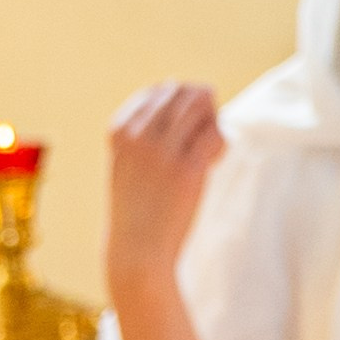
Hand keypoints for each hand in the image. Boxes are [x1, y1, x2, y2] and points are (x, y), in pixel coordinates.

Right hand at [106, 81, 224, 284]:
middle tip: (201, 136)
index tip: (182, 128)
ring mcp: (163, 151)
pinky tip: (211, 163)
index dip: (179, 103)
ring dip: (212, 122)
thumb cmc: (138, 205)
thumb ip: (150, 129)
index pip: (159, 90)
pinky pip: (216, 135)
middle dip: (201, 107)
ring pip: (202, 108)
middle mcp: (138, 135)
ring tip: (205, 149)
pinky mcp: (189, 169)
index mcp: (119, 130)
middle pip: (183, 93)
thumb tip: (198, 93)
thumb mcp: (130, 160)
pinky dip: (220, 143)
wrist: (136, 249)